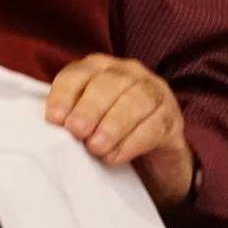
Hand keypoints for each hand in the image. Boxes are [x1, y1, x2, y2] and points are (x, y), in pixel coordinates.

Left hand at [45, 53, 194, 207]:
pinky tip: (116, 156)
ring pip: (135, 101)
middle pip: (109, 83)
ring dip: (113, 125)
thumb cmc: (108, 132)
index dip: (65, 94)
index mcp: (100, 67)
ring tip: (96, 148)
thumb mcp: (86, 120)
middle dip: (90, 108)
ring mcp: (155, 92)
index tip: (55, 119)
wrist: (152, 159)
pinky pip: (154, 126)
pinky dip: (132, 142)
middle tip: (77, 132)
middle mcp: (129, 73)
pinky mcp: (173, 118)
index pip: (79, 73)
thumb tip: (54, 123)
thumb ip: (70, 114)